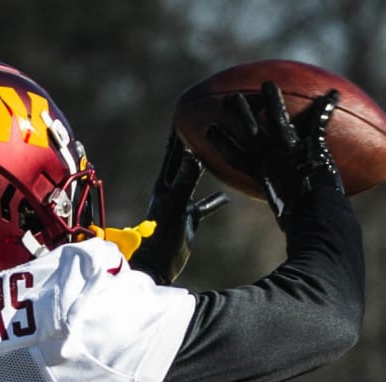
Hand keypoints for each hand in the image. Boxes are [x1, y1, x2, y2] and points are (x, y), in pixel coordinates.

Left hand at [134, 131, 227, 284]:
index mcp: (165, 183)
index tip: (186, 111)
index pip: (174, 152)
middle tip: (205, 123)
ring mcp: (180, 204)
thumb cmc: (161, 236)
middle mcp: (172, 190)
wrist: (158, 265)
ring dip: (206, 168)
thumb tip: (194, 155)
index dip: (179, 132)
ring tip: (219, 151)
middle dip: (194, 143)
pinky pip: (205, 206)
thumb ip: (185, 181)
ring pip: (196, 180)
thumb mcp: (176, 205)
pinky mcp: (188, 219)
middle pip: (185, 161)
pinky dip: (215, 199)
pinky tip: (227, 195)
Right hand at [207, 82, 342, 227]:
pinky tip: (333, 93)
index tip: (210, 131)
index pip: (233, 156)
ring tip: (268, 84)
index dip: (221, 143)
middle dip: (238, 112)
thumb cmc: (300, 223)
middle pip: (249, 129)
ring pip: (277, 117)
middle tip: (229, 98)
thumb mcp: (285, 217)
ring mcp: (291, 149)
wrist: (315, 218)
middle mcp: (271, 158)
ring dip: (272, 99)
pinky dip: (327, 106)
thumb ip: (283, 215)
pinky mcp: (313, 146)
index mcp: (261, 174)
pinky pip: (319, 120)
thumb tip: (283, 236)